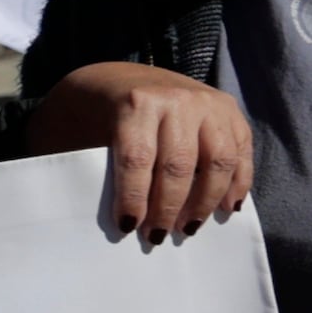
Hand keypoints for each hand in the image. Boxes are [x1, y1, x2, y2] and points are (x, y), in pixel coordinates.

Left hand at [26, 63, 254, 240]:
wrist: (115, 75)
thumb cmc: (89, 111)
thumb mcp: (70, 130)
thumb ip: (82, 164)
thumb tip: (96, 213)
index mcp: (135, 103)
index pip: (138, 159)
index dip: (134, 197)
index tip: (128, 227)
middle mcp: (178, 99)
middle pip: (180, 165)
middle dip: (169, 207)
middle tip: (157, 236)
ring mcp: (208, 102)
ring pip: (218, 161)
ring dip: (205, 201)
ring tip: (188, 228)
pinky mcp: (228, 108)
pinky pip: (241, 150)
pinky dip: (237, 182)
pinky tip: (225, 208)